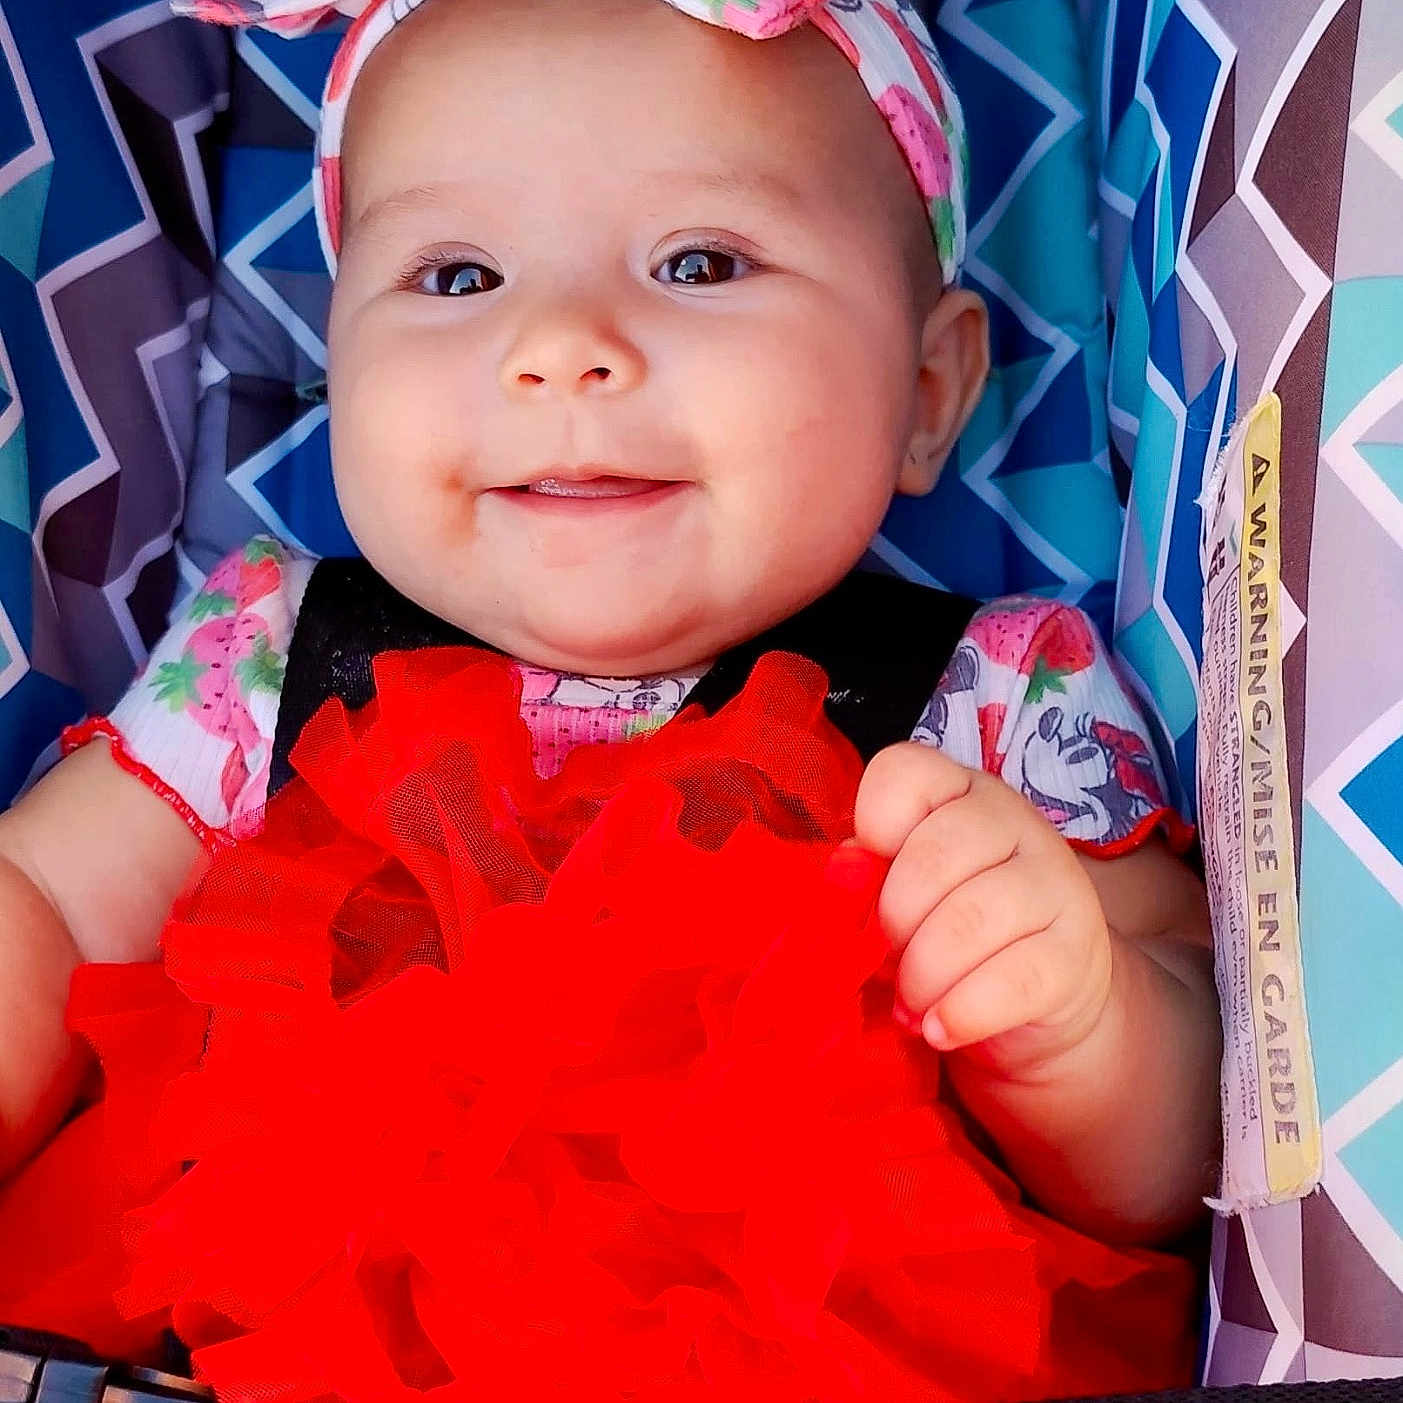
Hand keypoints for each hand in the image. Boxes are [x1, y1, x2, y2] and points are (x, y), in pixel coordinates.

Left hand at [854, 742, 1112, 1077]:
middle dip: (893, 923)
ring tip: (911, 1005)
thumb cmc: (947, 932)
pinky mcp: (1077, 952)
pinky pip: (1012, 981)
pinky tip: (940, 1029)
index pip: (907, 771)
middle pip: (934, 856)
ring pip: (971, 920)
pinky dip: (962, 1013)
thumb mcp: (901, 895)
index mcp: (958, 793)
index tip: (870, 876)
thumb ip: (867, 877)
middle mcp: (1014, 822)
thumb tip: (846, 875)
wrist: (1037, 1002)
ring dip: (923, 976)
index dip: (874, 823)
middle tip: (887, 961)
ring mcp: (1056, 883)